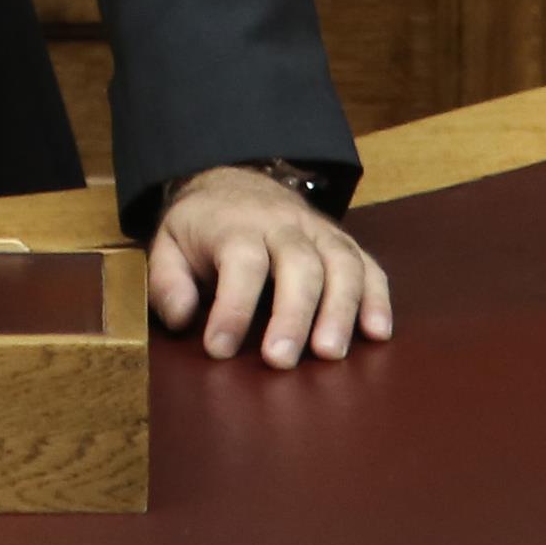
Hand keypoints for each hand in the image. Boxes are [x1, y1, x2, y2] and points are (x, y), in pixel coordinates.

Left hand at [147, 165, 392, 365]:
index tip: (219, 350)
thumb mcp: (167, 244)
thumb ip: (168, 282)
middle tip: (280, 361)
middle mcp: (283, 225)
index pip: (240, 262)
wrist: (236, 183)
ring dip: (341, 310)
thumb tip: (182, 319)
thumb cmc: (203, 227)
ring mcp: (319, 232)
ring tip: (331, 354)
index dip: (232, 307)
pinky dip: (378, 299)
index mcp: (236, 225)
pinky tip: (378, 333)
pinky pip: (368, 266)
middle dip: (292, 315)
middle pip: (298, 264)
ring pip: (341, 264)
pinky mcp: (343, 244)